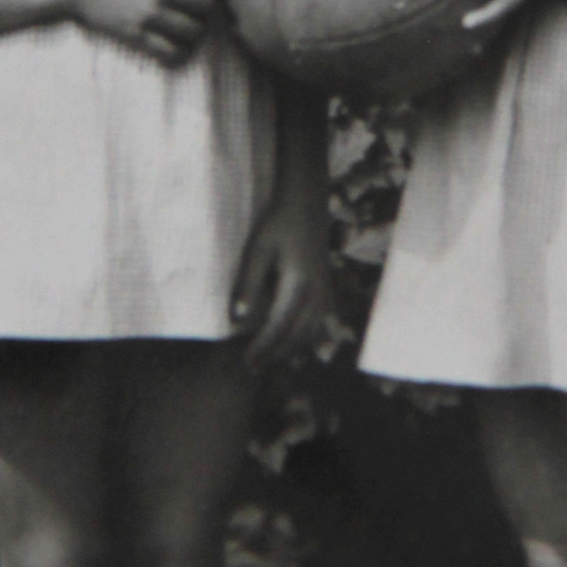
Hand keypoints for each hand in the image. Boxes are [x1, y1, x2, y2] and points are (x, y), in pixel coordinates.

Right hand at [62, 0, 221, 65]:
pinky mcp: (136, 34)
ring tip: (185, 30)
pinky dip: (177, 52)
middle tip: (193, 12)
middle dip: (202, 9)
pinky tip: (173, 46)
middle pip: (205, 6)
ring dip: (192, 32)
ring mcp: (151, 13)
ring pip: (193, 31)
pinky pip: (170, 51)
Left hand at [230, 193, 331, 364]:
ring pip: (312, 333)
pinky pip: (323, 322)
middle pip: (297, 337)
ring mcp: (326, 291)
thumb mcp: (257, 250)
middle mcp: (317, 293)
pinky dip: (310, 337)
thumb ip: (248, 285)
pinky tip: (302, 344)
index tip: (246, 361)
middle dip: (275, 355)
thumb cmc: (278, 222)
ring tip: (271, 359)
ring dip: (292, 350)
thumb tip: (238, 320)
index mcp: (298, 285)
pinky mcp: (328, 287)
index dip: (262, 348)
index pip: (278, 328)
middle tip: (253, 366)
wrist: (306, 200)